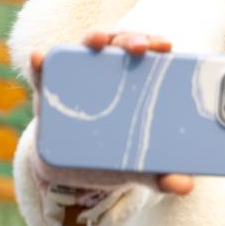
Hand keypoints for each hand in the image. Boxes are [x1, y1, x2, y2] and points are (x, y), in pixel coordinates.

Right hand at [30, 30, 193, 195]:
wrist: (71, 169)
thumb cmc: (114, 152)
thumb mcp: (138, 163)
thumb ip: (161, 173)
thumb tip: (185, 187)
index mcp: (135, 81)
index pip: (147, 53)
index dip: (155, 43)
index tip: (165, 45)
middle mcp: (107, 72)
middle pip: (120, 44)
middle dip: (130, 38)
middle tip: (139, 47)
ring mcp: (77, 77)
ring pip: (86, 49)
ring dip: (93, 39)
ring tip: (97, 41)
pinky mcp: (49, 91)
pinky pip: (44, 73)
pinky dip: (41, 63)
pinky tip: (40, 58)